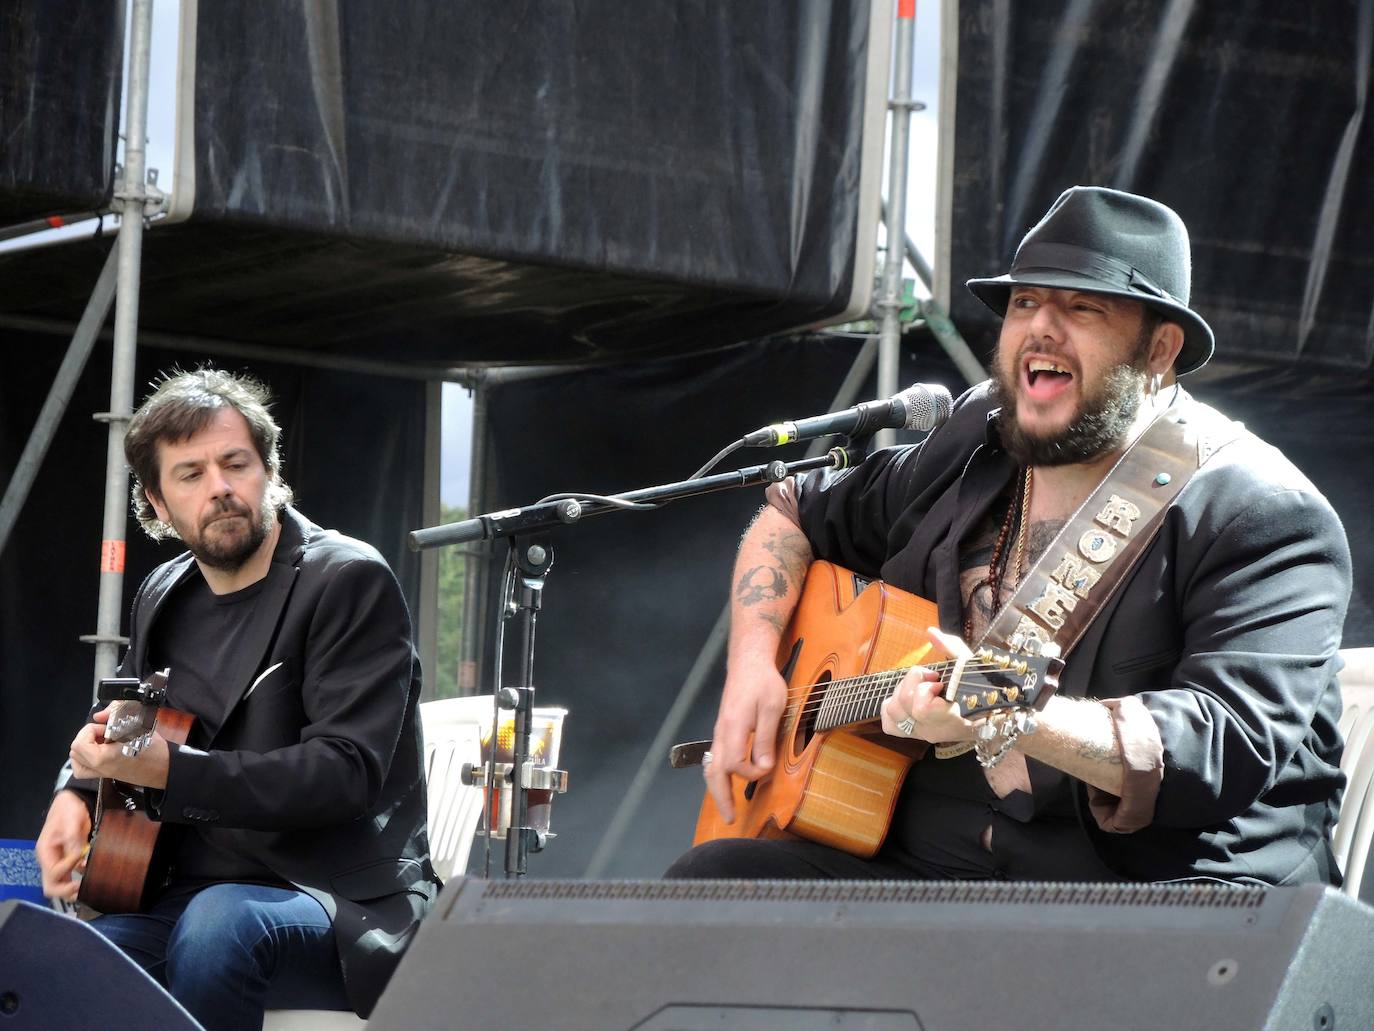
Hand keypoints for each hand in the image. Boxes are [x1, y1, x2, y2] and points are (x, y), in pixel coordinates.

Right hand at [35, 790, 91, 901]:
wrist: (72, 802)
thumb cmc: (68, 809)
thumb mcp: (71, 820)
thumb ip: (73, 838)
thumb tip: (78, 856)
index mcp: (45, 851)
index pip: (53, 871)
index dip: (68, 867)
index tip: (80, 856)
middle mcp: (49, 860)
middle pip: (51, 886)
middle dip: (66, 890)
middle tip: (82, 887)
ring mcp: (58, 862)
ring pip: (60, 885)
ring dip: (73, 889)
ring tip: (89, 886)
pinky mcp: (68, 862)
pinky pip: (70, 877)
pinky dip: (80, 881)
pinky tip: (92, 877)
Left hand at [69, 707, 169, 789]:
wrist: (165, 768)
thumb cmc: (154, 750)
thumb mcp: (138, 724)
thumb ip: (116, 713)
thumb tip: (99, 715)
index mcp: (103, 758)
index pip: (80, 742)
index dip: (92, 729)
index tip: (107, 728)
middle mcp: (99, 768)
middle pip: (75, 750)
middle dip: (87, 736)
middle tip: (104, 732)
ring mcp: (101, 773)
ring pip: (77, 760)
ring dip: (85, 746)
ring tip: (100, 740)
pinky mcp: (106, 773)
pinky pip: (85, 768)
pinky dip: (86, 757)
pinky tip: (100, 749)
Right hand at [703, 658, 788, 823]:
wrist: (749, 662)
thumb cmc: (763, 682)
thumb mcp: (772, 707)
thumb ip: (765, 739)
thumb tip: (762, 768)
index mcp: (733, 728)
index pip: (735, 764)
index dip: (750, 773)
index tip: (766, 769)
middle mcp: (721, 732)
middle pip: (714, 772)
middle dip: (721, 797)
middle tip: (729, 818)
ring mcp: (720, 731)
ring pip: (711, 766)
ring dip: (717, 789)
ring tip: (726, 807)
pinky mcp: (723, 729)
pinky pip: (715, 758)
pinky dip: (718, 775)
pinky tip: (726, 782)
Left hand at [879, 627, 975, 743]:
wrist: (988, 719)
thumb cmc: (981, 691)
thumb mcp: (970, 666)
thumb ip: (951, 648)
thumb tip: (931, 632)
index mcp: (949, 718)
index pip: (922, 709)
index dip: (925, 690)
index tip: (940, 682)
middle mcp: (931, 730)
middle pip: (901, 705)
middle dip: (913, 685)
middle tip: (932, 681)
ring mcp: (920, 734)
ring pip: (891, 712)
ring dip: (902, 692)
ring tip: (921, 688)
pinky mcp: (912, 732)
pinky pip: (889, 723)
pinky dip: (892, 708)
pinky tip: (909, 698)